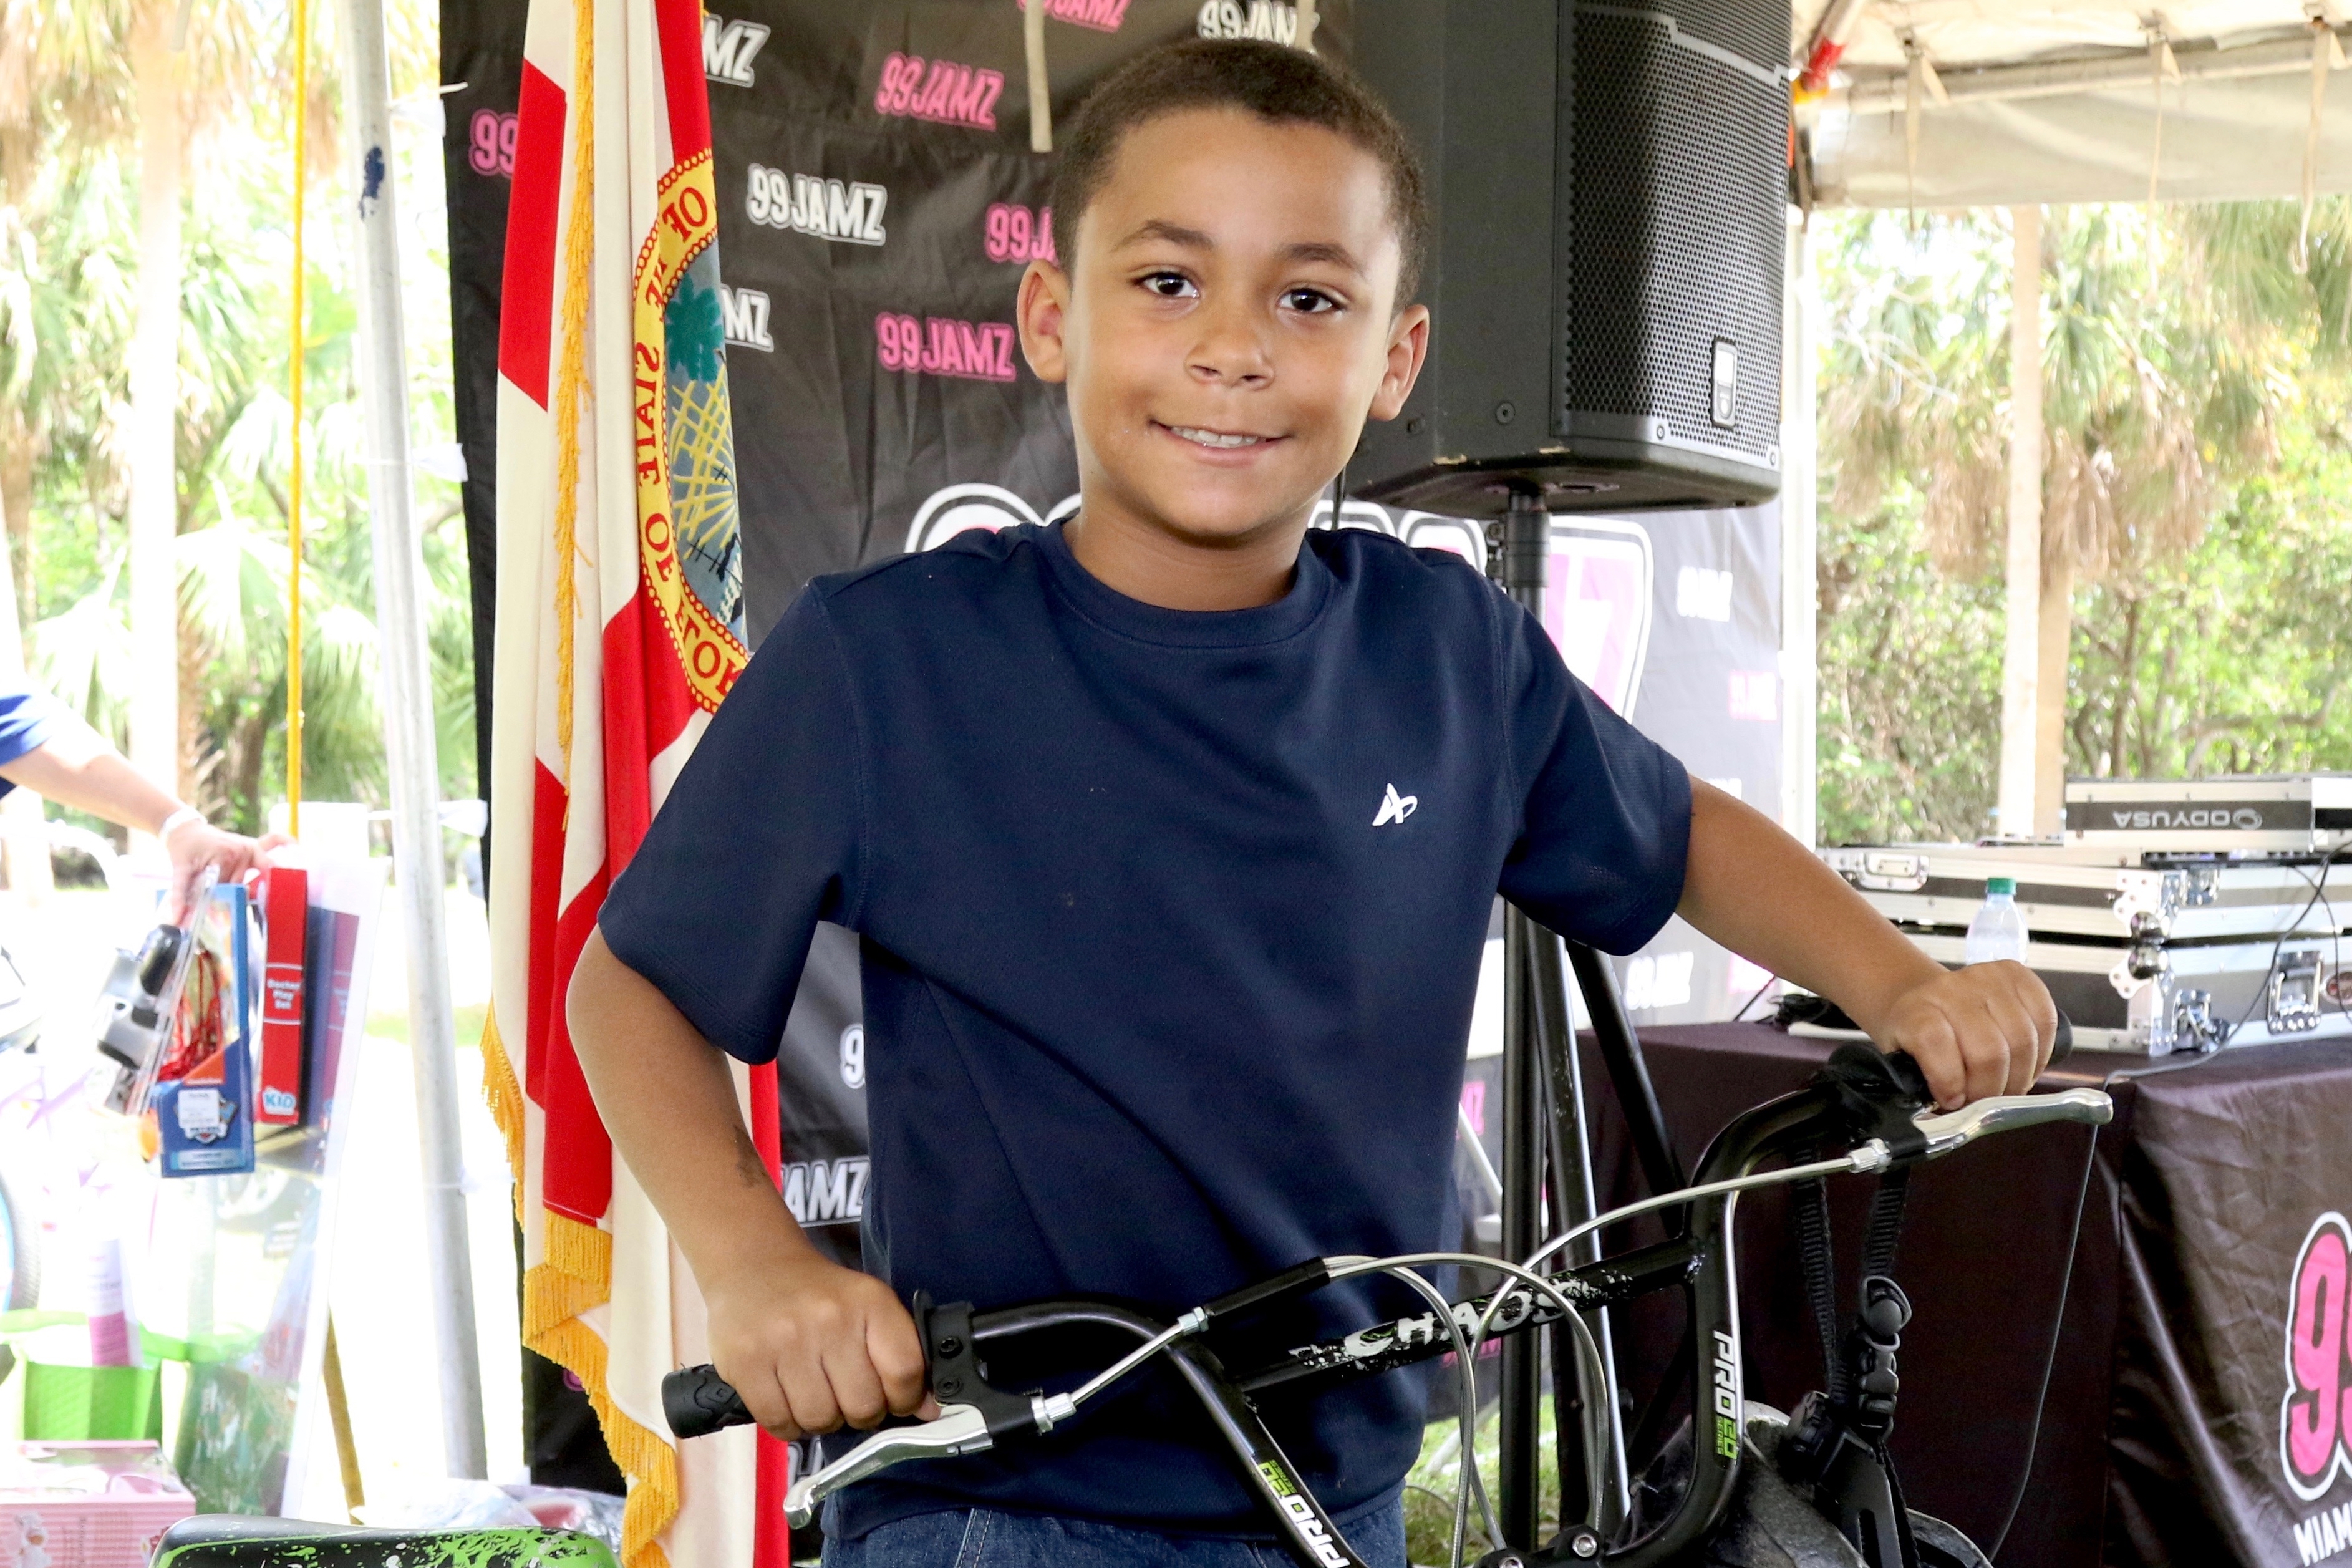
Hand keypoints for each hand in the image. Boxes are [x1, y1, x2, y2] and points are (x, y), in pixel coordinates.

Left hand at [165, 820, 291, 920]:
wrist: (185, 829)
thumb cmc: (184, 850)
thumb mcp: (181, 871)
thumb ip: (180, 895)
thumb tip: (176, 920)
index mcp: (225, 855)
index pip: (229, 887)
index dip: (220, 899)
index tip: (216, 911)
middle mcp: (242, 850)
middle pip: (243, 883)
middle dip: (231, 893)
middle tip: (219, 901)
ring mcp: (250, 846)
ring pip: (258, 874)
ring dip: (254, 883)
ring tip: (259, 896)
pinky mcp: (253, 844)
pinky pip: (273, 840)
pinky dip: (285, 843)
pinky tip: (296, 849)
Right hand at [704, 1245, 935, 1441]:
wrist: (754, 1265)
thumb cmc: (817, 1294)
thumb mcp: (866, 1306)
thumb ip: (899, 1354)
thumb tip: (928, 1410)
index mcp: (870, 1301)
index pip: (905, 1371)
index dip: (905, 1399)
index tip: (896, 1401)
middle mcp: (830, 1318)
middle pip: (863, 1405)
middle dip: (859, 1413)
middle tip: (847, 1398)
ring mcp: (785, 1341)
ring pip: (820, 1419)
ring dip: (821, 1420)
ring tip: (815, 1396)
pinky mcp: (747, 1361)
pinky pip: (779, 1423)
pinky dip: (788, 1425)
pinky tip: (788, 1401)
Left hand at [1874, 961, 2058, 1109]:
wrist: (1927, 999)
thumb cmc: (1919, 1036)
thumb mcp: (1907, 1063)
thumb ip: (1925, 1085)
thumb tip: (1955, 1108)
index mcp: (1916, 1011)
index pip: (1935, 1042)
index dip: (1949, 1080)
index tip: (1952, 1100)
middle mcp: (1950, 989)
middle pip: (1989, 1052)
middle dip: (1992, 1090)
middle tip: (1985, 1100)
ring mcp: (1986, 978)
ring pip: (2022, 1041)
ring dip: (2019, 1076)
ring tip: (2005, 1084)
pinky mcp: (2017, 974)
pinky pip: (2046, 1019)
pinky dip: (2041, 1052)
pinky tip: (2025, 1062)